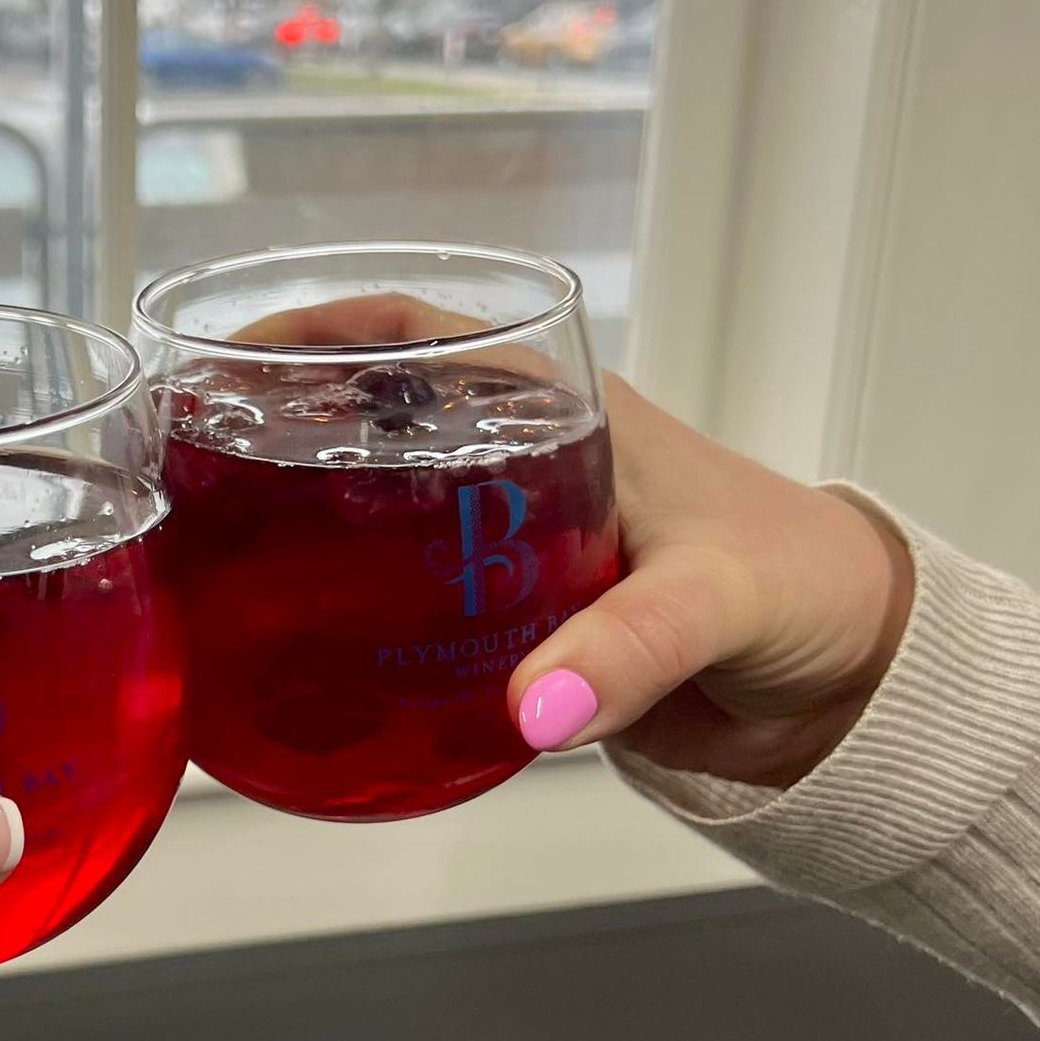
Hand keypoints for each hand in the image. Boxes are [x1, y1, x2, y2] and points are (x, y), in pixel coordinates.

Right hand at [235, 295, 914, 789]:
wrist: (844, 680)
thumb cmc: (801, 586)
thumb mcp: (713, 598)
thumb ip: (625, 651)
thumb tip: (529, 713)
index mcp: (559, 404)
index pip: (412, 330)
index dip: (315, 326)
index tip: (230, 350)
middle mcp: (519, 453)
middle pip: (371, 410)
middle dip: (280, 417)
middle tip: (195, 454)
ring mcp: (508, 532)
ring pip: (381, 498)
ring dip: (304, 506)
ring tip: (214, 538)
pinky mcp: (512, 611)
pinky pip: (412, 588)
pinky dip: (352, 599)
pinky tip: (297, 639)